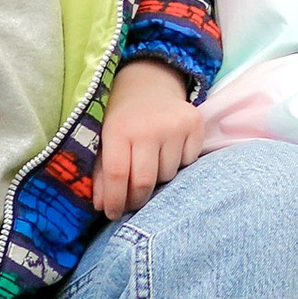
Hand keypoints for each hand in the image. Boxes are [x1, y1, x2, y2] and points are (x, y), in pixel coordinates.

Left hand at [97, 59, 204, 219]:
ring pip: (169, 174)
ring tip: (151, 165)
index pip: (118, 175)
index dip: (115, 200)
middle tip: (133, 202)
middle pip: (145, 181)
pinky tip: (169, 151)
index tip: (113, 214)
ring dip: (159, 179)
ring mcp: (175, 125)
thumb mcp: (104, 140)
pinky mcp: (195, 123)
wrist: (149, 84)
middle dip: (137, 199)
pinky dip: (179, 164)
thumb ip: (102, 173)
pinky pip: (189, 161)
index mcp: (118, 129)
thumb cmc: (122, 119)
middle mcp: (148, 127)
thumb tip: (103, 207)